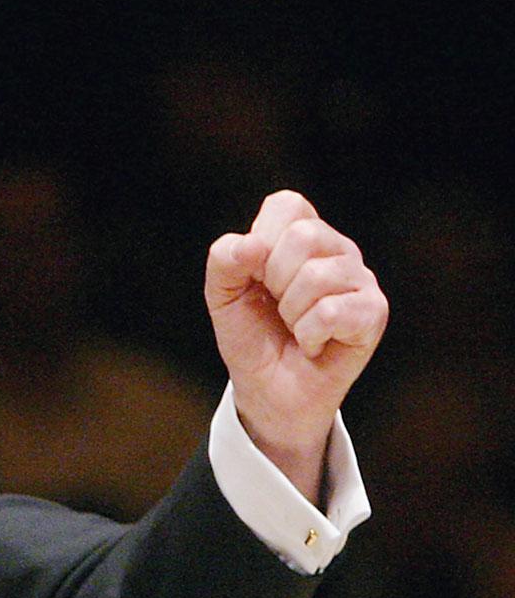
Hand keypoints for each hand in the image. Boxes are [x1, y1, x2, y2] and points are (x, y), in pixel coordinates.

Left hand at [205, 190, 386, 503]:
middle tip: (277, 307)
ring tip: (295, 328)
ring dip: (291, 313)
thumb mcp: (223, 297)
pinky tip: (313, 343)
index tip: (256, 278)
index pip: (286, 205)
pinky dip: (308, 334)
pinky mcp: (373, 313)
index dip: (260, 244)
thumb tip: (251, 245)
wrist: (268, 392)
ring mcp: (360, 280)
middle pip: (304, 236)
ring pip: (316, 276)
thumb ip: (225, 261)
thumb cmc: (253, 338)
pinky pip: (331, 311)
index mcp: (304, 236)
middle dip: (274, 280)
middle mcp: (338, 250)